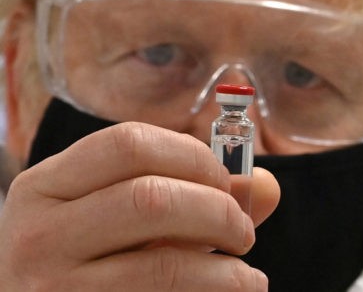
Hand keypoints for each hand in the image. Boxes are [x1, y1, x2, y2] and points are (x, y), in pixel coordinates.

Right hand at [0, 122, 279, 290]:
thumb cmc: (86, 251)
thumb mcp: (116, 211)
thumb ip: (187, 191)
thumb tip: (265, 185)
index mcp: (46, 186)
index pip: (129, 143)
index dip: (192, 155)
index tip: (223, 179)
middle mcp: (39, 233)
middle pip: (150, 198)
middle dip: (217, 209)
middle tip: (242, 228)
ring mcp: (54, 286)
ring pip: (164, 263)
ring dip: (227, 268)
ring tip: (247, 273)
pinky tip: (233, 289)